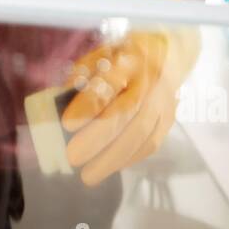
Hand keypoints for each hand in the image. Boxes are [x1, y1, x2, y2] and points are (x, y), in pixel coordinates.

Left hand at [61, 0, 200, 186]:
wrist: (169, 52)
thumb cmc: (123, 55)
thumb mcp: (99, 55)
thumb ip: (81, 77)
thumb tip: (59, 104)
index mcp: (129, 58)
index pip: (109, 81)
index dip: (88, 104)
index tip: (66, 124)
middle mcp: (150, 80)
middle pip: (127, 112)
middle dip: (99, 138)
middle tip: (73, 157)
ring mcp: (163, 101)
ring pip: (141, 134)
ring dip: (113, 159)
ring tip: (88, 175)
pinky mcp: (169, 119)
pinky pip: (150, 144)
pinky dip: (127, 160)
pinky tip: (108, 167)